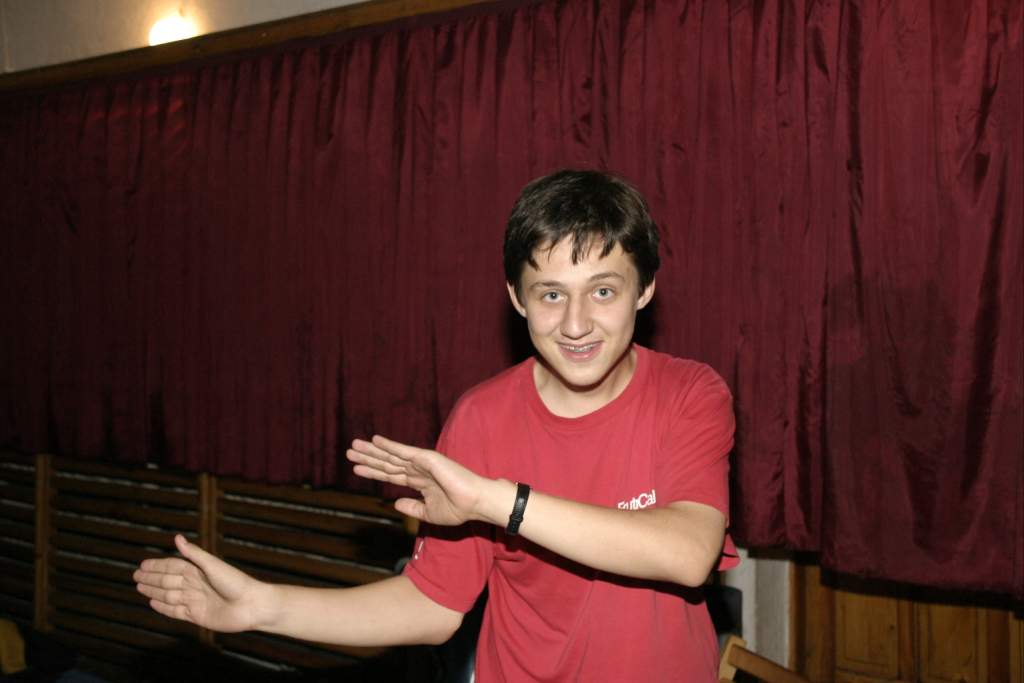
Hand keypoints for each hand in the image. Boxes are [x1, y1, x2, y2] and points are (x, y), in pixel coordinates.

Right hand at [134, 534, 268, 631]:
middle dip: (151, 578)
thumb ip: (194, 554)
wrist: (250, 606)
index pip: (173, 566)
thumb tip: (177, 537)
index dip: (157, 565)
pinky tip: (153, 603)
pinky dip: (163, 607)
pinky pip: (175, 612)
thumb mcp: (213, 565)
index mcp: (199, 571)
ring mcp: (194, 601)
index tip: (142, 564)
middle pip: (167, 580)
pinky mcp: (196, 616)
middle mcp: (195, 585)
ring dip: (153, 591)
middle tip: (135, 576)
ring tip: (140, 587)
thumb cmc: (236, 582)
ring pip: (168, 596)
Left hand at [347, 435, 487, 525]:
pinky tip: (375, 440)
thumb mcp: (429, 513)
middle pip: (387, 463)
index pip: (391, 475)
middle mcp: (418, 470)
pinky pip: (404, 451)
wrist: (475, 503)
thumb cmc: (458, 509)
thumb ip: (412, 508)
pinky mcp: (427, 458)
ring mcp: (422, 463)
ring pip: (392, 456)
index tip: (357, 469)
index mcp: (419, 482)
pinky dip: (389, 445)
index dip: (374, 471)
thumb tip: (395, 504)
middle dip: (369, 458)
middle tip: (350, 452)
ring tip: (354, 446)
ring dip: (372, 450)